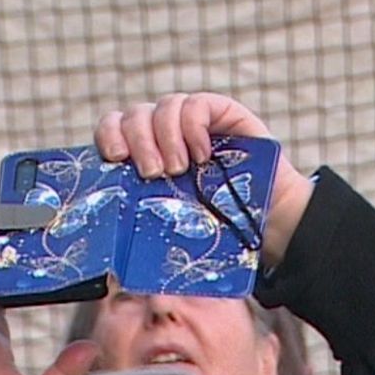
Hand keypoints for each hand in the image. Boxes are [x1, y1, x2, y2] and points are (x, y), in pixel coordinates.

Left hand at [94, 92, 313, 270]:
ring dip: (165, 136)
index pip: (112, 129)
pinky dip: (193, 126)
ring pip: (163, 107)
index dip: (108, 136)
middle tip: (153, 174)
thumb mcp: (170, 229)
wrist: (267, 225)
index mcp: (143, 155)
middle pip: (133, 116)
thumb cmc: (216, 231)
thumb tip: (110, 270)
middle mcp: (163, 133)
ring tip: (180, 169)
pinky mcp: (220, 112)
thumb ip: (141, 228)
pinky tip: (202, 154)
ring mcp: (191, 120)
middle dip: (138, 142)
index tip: (115, 159)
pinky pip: (195, 105)